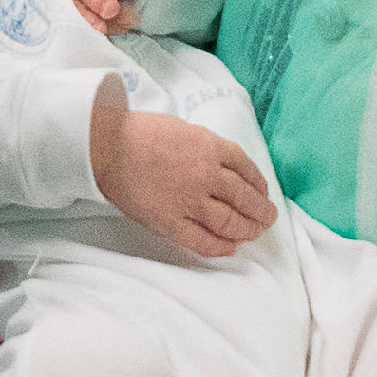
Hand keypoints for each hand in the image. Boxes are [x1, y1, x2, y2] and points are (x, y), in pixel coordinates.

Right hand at [92, 108, 273, 257]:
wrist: (107, 146)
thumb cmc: (141, 132)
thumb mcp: (184, 128)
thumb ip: (205, 147)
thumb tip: (220, 164)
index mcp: (211, 147)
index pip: (247, 169)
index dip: (259, 184)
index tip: (263, 193)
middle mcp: (207, 175)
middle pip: (244, 198)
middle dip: (261, 210)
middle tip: (268, 217)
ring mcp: (190, 200)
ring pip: (229, 221)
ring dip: (247, 229)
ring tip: (255, 233)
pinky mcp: (171, 221)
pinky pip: (202, 240)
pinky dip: (220, 247)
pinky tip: (230, 248)